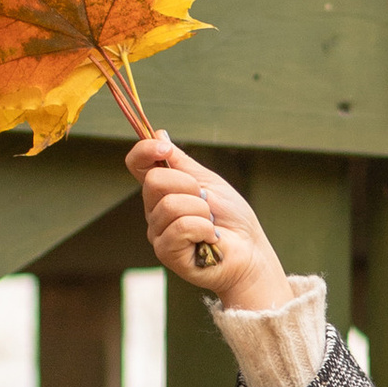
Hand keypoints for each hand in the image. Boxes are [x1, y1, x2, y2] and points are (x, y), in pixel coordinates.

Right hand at [125, 133, 288, 309]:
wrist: (250, 251)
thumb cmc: (232, 219)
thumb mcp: (209, 181)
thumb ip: (182, 162)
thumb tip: (158, 134)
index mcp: (163, 191)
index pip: (137, 164)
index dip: (145, 151)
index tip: (165, 149)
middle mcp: (155, 211)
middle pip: (154, 181)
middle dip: (190, 187)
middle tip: (207, 203)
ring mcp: (158, 232)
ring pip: (171, 205)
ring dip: (202, 211)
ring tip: (211, 224)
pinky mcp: (166, 252)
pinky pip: (181, 227)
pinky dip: (204, 229)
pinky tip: (210, 238)